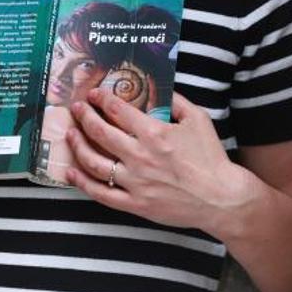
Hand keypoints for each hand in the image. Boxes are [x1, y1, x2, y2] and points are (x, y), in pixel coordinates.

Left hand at [65, 88, 249, 235]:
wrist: (222, 199)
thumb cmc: (211, 157)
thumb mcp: (197, 118)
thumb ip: (176, 100)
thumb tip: (159, 87)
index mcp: (153, 133)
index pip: (117, 110)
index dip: (101, 99)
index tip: (93, 94)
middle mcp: (140, 156)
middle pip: (100, 132)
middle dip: (83, 116)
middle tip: (75, 108)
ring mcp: (136, 182)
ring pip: (94, 162)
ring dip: (77, 145)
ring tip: (69, 134)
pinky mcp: (136, 204)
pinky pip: (102, 194)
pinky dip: (82, 182)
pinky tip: (71, 171)